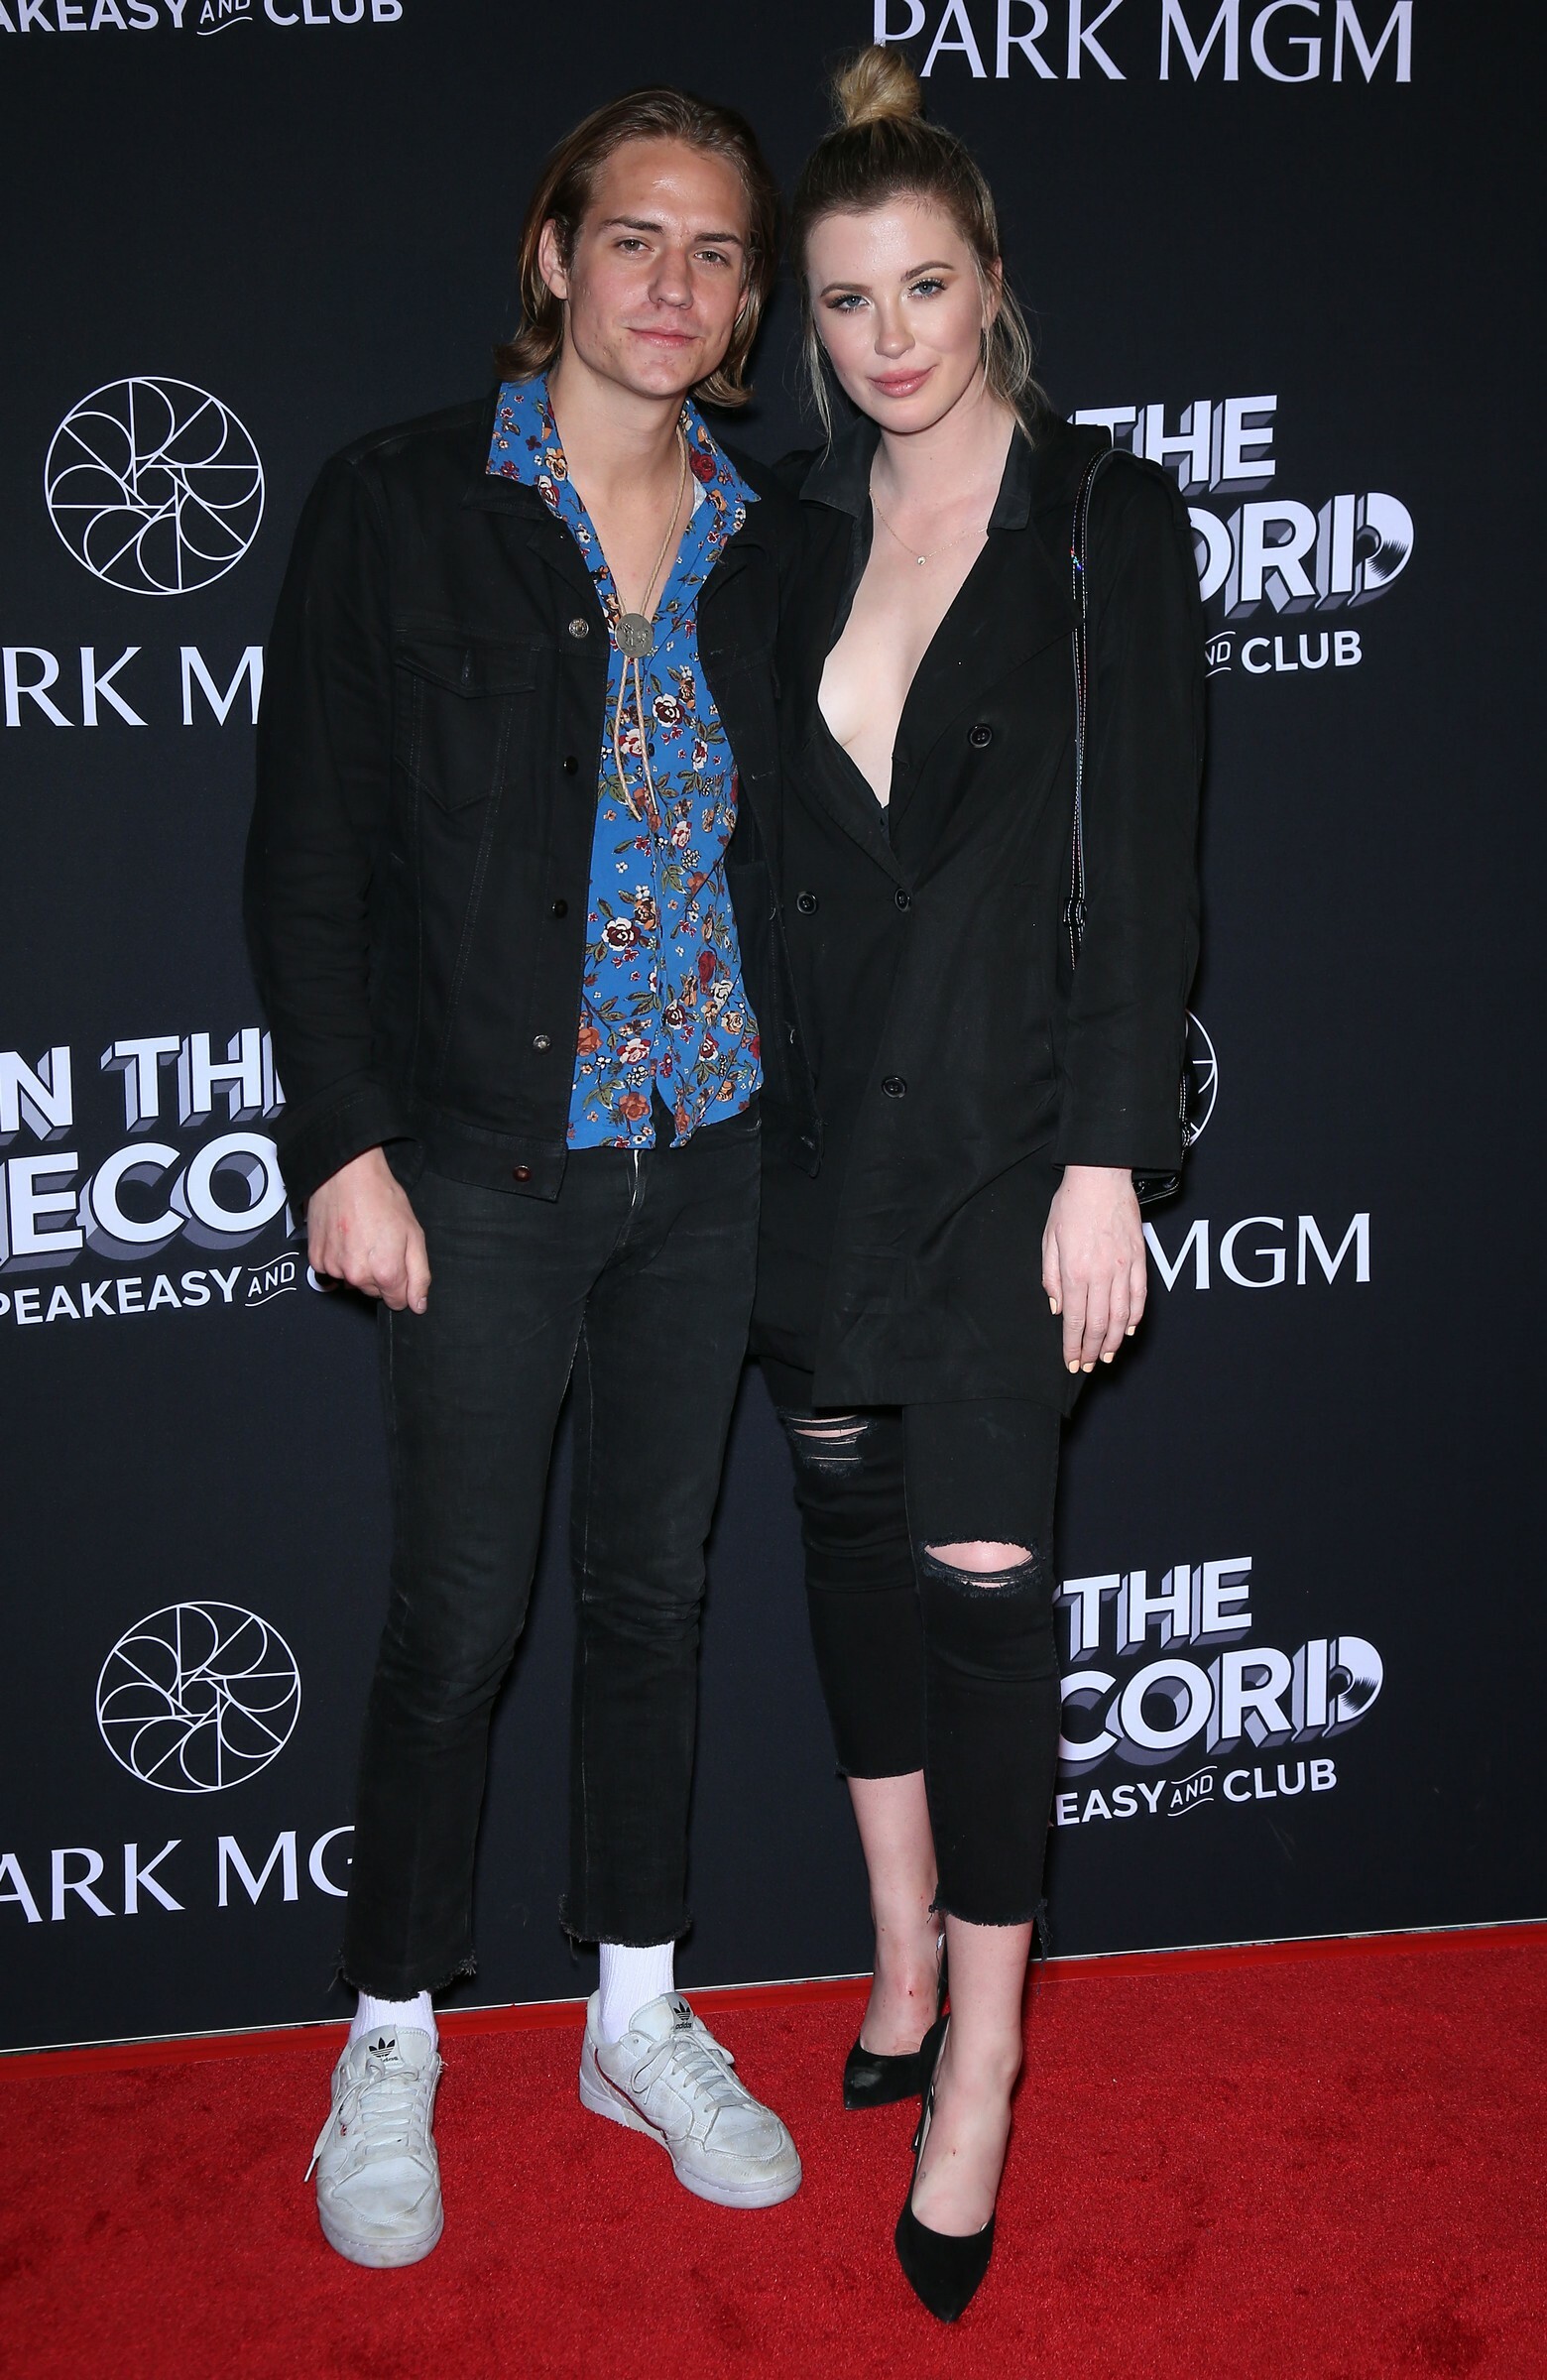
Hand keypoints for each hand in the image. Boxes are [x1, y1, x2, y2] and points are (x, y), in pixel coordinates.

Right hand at [307, 1147, 429, 1313]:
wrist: (347, 1174)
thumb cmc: (381, 1198)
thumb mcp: (414, 1234)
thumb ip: (419, 1275)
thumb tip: (418, 1305)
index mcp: (385, 1272)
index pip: (397, 1302)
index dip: (402, 1284)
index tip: (398, 1262)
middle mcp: (357, 1276)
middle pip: (374, 1291)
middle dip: (381, 1273)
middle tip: (380, 1242)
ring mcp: (334, 1268)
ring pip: (353, 1281)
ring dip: (358, 1266)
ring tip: (361, 1236)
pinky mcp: (317, 1259)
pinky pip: (332, 1270)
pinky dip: (339, 1258)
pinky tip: (345, 1237)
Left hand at [1041, 1165, 1145, 1374]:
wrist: (1101, 1177)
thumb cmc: (1070, 1205)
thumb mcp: (1049, 1239)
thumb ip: (1050, 1277)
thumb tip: (1057, 1307)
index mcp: (1074, 1271)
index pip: (1073, 1320)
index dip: (1071, 1346)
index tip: (1070, 1362)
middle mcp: (1101, 1274)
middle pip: (1097, 1324)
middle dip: (1090, 1350)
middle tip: (1086, 1366)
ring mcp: (1124, 1268)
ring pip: (1121, 1316)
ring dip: (1112, 1341)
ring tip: (1106, 1356)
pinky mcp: (1140, 1260)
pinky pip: (1139, 1296)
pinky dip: (1134, 1317)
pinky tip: (1127, 1330)